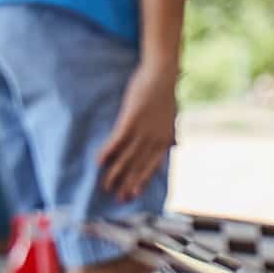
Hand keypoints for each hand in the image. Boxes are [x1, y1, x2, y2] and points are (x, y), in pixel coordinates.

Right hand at [97, 60, 179, 202]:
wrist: (162, 73)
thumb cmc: (164, 93)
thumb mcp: (172, 117)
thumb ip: (169, 132)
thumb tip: (174, 143)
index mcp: (165, 139)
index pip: (152, 166)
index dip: (142, 181)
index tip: (134, 195)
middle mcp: (155, 138)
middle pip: (138, 166)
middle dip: (128, 184)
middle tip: (118, 199)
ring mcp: (143, 130)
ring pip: (127, 157)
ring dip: (115, 173)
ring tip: (105, 186)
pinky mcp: (131, 120)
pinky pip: (117, 141)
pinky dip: (108, 152)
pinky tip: (99, 162)